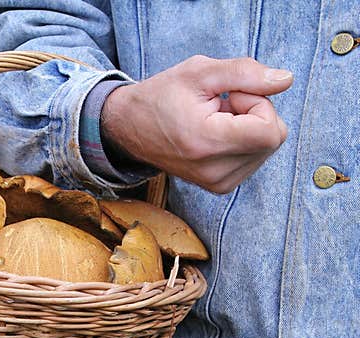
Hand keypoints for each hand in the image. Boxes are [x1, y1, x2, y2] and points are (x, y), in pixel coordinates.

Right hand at [101, 55, 292, 193]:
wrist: (130, 128)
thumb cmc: (162, 96)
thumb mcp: (200, 72)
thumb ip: (246, 73)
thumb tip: (285, 80)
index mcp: (207, 144)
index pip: (270, 132)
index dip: (259, 104)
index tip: (230, 97)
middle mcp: (213, 172)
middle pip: (273, 138)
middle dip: (255, 113)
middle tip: (220, 107)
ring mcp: (218, 183)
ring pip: (267, 148)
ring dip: (248, 127)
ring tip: (214, 121)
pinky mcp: (221, 186)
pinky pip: (255, 158)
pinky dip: (243, 141)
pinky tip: (216, 135)